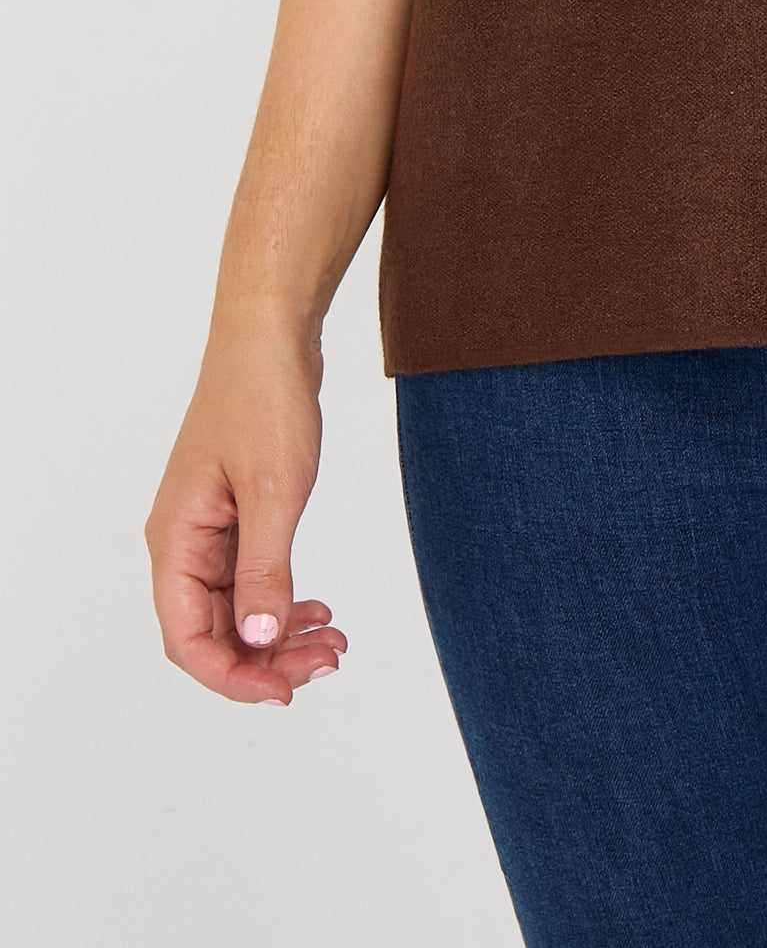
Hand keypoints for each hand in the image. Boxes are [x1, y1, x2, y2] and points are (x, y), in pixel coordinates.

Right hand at [146, 321, 346, 704]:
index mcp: (174, 542)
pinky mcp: (233, 514)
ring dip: (279, 634)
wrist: (271, 336)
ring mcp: (207, 529)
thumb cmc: (264, 400)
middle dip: (267, 660)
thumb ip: (265, 572)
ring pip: (235, 608)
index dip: (233, 677)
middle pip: (211, 632)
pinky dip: (281, 599)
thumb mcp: (273, 492)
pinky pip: (249, 578)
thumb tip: (260, 643)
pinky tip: (315, 608)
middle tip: (327, 663)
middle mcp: (181, 543)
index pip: (187, 639)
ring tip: (332, 642)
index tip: (287, 691)